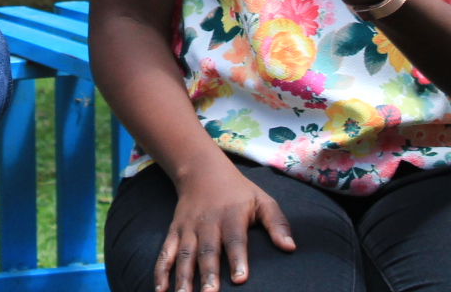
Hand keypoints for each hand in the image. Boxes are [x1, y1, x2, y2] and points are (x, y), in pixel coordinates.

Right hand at [154, 159, 294, 289]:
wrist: (202, 170)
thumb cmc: (238, 192)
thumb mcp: (262, 200)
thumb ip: (277, 223)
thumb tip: (290, 247)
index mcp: (231, 216)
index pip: (235, 240)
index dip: (237, 259)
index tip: (240, 280)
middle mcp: (208, 223)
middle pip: (207, 251)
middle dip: (207, 274)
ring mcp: (188, 228)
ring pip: (184, 254)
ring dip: (182, 277)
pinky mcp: (175, 231)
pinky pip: (165, 252)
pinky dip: (161, 271)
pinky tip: (160, 290)